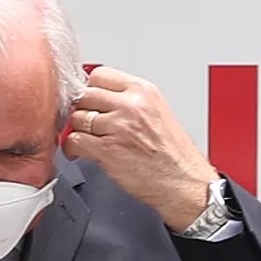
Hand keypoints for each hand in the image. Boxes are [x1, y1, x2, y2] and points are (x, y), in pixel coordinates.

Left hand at [63, 67, 217, 229]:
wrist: (187, 185)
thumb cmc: (177, 157)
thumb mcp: (159, 113)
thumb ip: (130, 101)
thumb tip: (101, 98)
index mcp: (144, 92)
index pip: (99, 75)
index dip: (92, 90)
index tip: (92, 101)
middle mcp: (131, 105)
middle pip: (85, 95)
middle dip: (84, 110)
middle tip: (90, 123)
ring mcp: (118, 127)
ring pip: (77, 118)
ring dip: (79, 130)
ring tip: (90, 140)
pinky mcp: (107, 149)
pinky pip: (74, 140)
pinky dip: (73, 148)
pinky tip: (83, 152)